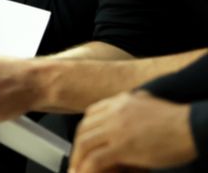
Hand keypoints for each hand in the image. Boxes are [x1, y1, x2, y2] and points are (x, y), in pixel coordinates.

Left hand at [70, 91, 196, 172]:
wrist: (190, 126)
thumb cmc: (176, 119)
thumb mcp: (149, 102)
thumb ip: (136, 102)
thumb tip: (133, 101)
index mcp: (120, 101)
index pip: (92, 113)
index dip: (86, 127)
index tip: (85, 138)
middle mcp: (114, 112)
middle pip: (84, 128)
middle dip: (78, 144)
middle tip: (77, 156)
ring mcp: (116, 129)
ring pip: (85, 143)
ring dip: (78, 158)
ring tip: (77, 168)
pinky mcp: (122, 147)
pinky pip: (95, 159)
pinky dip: (87, 167)